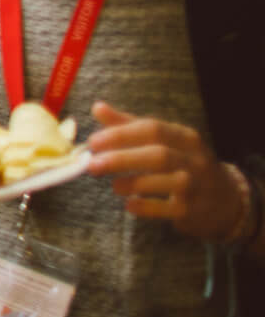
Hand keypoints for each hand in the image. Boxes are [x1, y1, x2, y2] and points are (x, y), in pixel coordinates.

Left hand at [87, 101, 246, 240]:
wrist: (223, 199)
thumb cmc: (183, 163)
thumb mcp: (163, 141)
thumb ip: (129, 125)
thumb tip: (97, 107)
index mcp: (184, 137)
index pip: (152, 129)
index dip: (120, 134)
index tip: (93, 142)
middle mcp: (194, 158)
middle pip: (159, 155)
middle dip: (122, 159)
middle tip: (92, 164)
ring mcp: (198, 184)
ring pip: (169, 180)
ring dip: (136, 182)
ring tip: (113, 185)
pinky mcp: (194, 209)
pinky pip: (172, 208)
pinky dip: (149, 207)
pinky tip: (129, 204)